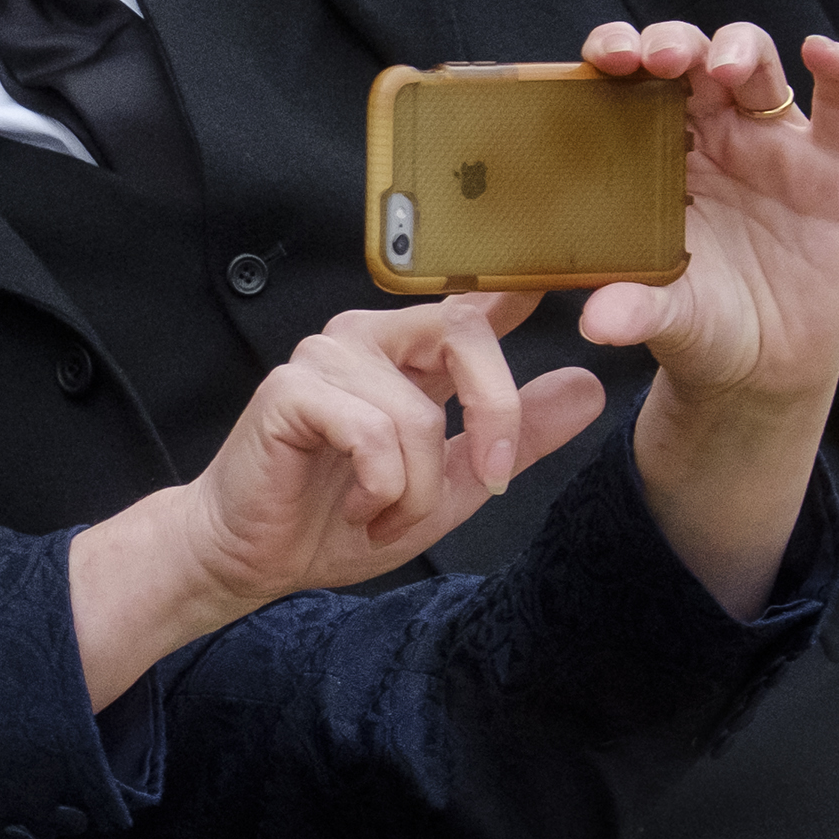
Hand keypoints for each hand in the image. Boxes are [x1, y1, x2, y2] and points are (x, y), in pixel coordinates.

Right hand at [70, 295, 603, 704]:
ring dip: (416, 488)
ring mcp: (325, 359)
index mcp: (408, 352)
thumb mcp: (452, 487)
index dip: (525, 284)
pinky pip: (373, 433)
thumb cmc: (336, 520)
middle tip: (490, 476)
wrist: (249, 559)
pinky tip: (357, 508)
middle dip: (497, 412)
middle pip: (464, 329)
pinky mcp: (290, 391)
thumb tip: (588, 387)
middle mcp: (367, 339)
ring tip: (383, 518)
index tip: (575, 279)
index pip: (477, 301)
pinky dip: (380, 487)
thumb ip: (515, 439)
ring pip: (417, 411)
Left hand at [577, 21, 838, 614]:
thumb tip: (595, 324)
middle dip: (672, 43)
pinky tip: (824, 52)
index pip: (630, 85)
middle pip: (691, 60)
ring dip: (739, 49)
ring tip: (723, 67)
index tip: (604, 61)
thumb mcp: (664, 319)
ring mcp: (773, 147)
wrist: (766, 367)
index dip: (618, 56)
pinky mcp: (831, 169)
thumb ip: (634, 310)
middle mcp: (712, 138)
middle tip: (655, 59)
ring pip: (757, 67)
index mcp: (655, 157)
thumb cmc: (701, 328)